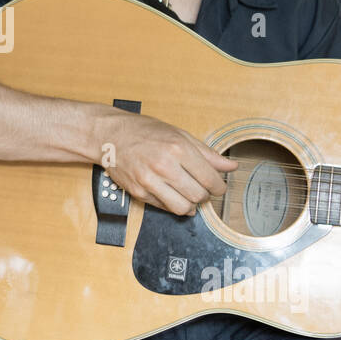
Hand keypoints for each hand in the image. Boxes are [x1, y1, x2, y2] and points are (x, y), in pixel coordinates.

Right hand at [97, 109, 238, 215]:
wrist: (109, 135)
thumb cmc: (143, 131)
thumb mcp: (179, 134)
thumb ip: (207, 153)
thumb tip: (231, 166)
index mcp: (178, 148)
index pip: (210, 179)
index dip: (219, 187)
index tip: (218, 187)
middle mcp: (164, 165)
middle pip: (199, 196)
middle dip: (205, 196)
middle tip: (203, 189)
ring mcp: (149, 181)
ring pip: (183, 208)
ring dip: (191, 205)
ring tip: (189, 194)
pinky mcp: (139, 192)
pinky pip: (164, 208)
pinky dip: (173, 204)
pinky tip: (172, 194)